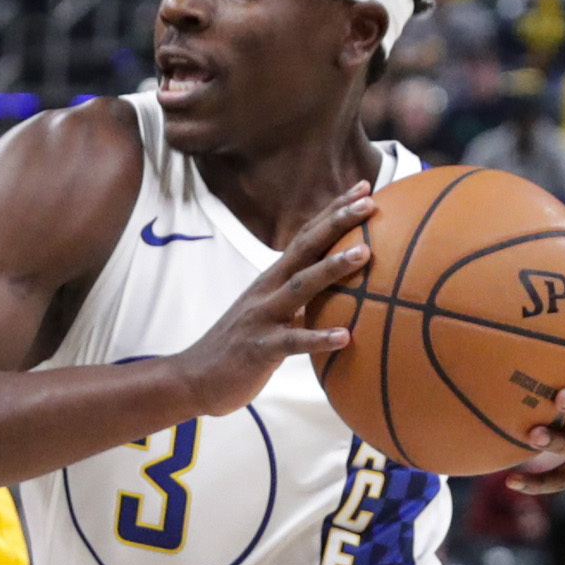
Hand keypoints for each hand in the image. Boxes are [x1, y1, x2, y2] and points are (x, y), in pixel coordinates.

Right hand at [167, 185, 374, 416]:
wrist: (195, 377)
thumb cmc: (241, 346)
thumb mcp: (272, 313)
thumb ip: (300, 299)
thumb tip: (339, 290)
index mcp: (273, 279)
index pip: (306, 235)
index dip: (333, 211)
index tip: (363, 187)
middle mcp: (267, 290)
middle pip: (305, 248)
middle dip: (337, 222)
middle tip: (370, 202)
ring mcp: (262, 317)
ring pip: (300, 286)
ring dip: (333, 268)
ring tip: (365, 253)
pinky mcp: (259, 349)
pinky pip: (292, 342)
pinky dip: (318, 338)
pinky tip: (345, 337)